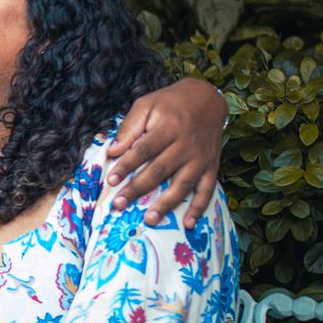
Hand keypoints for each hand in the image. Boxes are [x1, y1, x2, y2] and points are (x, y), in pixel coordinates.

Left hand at [106, 77, 225, 227]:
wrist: (207, 98)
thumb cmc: (170, 103)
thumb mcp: (147, 104)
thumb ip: (129, 127)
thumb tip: (112, 151)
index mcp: (168, 127)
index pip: (144, 150)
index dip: (127, 165)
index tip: (110, 180)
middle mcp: (186, 145)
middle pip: (160, 170)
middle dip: (138, 188)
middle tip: (119, 204)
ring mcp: (200, 158)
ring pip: (182, 184)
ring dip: (166, 203)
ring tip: (149, 219)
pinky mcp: (211, 166)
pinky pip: (207, 190)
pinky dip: (199, 208)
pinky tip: (188, 224)